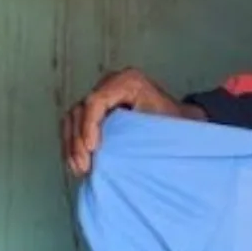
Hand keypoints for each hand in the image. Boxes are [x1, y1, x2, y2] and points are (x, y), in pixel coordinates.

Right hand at [63, 69, 203, 176]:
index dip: (89, 125)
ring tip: (79, 169)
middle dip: (77, 140)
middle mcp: (110, 83)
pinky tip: (77, 163)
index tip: (92, 149)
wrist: (180, 120)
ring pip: (73, 118)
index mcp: (128, 81)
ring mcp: (101, 95)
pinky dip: (73, 144)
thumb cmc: (174, 124)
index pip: (96, 100)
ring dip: (72, 145)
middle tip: (84, 166)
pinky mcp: (96, 109)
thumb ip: (138, 133)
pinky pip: (75, 125)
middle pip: (80, 110)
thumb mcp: (161, 125)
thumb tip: (109, 152)